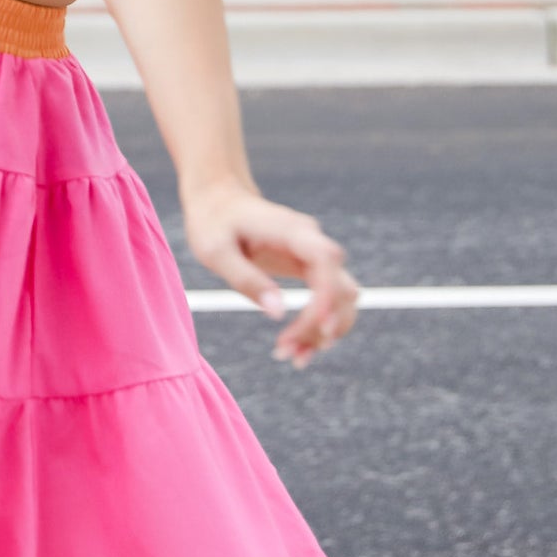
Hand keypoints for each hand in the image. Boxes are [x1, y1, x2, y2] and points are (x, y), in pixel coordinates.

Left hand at [180, 179, 359, 367]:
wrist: (219, 199)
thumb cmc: (214, 222)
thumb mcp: (216, 251)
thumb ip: (246, 279)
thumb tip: (278, 312)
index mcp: (291, 230)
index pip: (326, 261)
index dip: (327, 297)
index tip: (315, 330)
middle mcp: (312, 241)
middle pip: (341, 287)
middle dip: (321, 325)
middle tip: (288, 353)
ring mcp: (314, 255)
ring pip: (342, 298)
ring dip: (326, 331)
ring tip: (293, 357)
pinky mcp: (310, 268)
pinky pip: (328, 300)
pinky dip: (320, 325)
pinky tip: (298, 347)